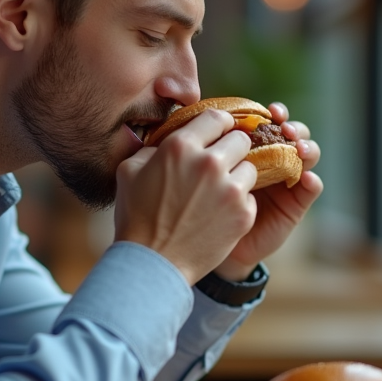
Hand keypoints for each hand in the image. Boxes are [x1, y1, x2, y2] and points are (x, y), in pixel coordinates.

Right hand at [113, 109, 257, 284]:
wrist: (153, 263)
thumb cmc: (136, 217)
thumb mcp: (130, 171)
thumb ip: (153, 148)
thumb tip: (167, 140)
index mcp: (181, 147)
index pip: (217, 117)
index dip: (220, 124)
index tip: (220, 132)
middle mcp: (209, 163)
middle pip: (241, 140)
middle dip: (234, 148)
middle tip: (224, 162)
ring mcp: (230, 189)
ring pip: (251, 168)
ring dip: (238, 176)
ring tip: (221, 190)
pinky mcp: (243, 214)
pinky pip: (251, 197)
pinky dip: (239, 204)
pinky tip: (221, 214)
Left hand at [213, 102, 323, 281]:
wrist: (212, 241)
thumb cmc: (203, 202)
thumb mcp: (206, 170)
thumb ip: (212, 146)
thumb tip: (207, 118)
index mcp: (254, 146)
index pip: (270, 122)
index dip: (272, 113)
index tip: (266, 111)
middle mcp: (274, 159)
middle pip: (293, 133)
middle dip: (292, 126)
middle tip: (284, 128)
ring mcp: (288, 179)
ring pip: (308, 154)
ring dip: (307, 147)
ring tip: (298, 149)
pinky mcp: (297, 202)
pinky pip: (312, 188)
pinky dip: (313, 181)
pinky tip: (306, 179)